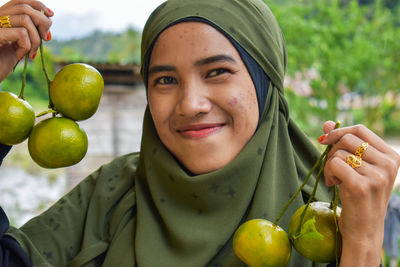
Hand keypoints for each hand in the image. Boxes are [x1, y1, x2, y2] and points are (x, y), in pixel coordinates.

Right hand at [0, 0, 52, 81]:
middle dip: (42, 22)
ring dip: (35, 38)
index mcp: (0, 17)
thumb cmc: (1, 63)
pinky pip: (21, 33)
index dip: (38, 5)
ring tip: (31, 52)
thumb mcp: (19, 44)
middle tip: (46, 39)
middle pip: (25, 7)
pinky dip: (27, 46)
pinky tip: (19, 56)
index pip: (21, 0)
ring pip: (25, 19)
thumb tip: (48, 20)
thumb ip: (30, 32)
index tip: (51, 15)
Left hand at [319, 121, 399, 265]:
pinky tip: (334, 185)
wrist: (364, 230)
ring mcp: (377, 175)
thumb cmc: (359, 197)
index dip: (338, 132)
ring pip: (339, 152)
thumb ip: (344, 144)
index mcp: (391, 156)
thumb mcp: (356, 168)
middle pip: (347, 139)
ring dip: (329, 165)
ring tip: (336, 180)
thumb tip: (327, 124)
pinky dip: (328, 173)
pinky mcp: (361, 186)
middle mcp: (388, 163)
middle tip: (332, 168)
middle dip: (332, 151)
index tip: (324, 140)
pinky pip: (334, 165)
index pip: (360, 129)